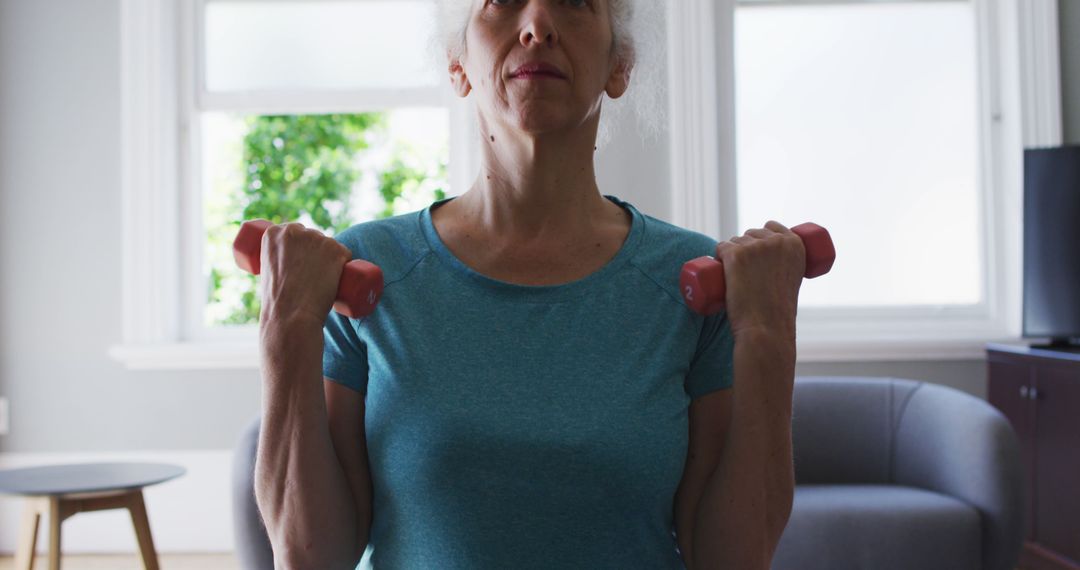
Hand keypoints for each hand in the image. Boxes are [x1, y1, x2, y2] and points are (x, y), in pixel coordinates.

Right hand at [258, 223, 352, 326]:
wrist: (290, 316)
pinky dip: (345, 264)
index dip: (301, 246)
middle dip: (316, 251)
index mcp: (273, 233)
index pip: (294, 232)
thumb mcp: (267, 275)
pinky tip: (339, 276)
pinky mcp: (336, 250)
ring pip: (329, 246)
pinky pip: (345, 254)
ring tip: (322, 281)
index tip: (301, 260)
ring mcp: (317, 239)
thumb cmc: (277, 303)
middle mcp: (295, 230)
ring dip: (330, 259)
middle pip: (313, 236)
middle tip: (313, 274)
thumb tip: (288, 268)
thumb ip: (275, 264)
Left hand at [714, 221, 805, 339]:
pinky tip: (721, 267)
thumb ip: (787, 270)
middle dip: (745, 247)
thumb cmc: (778, 313)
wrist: (766, 328)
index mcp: (796, 244)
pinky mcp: (736, 255)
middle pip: (751, 233)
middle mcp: (777, 241)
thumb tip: (773, 271)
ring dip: (731, 254)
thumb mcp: (791, 283)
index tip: (756, 252)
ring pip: (735, 241)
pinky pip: (721, 247)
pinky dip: (718, 255)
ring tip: (736, 277)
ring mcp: (755, 247)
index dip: (761, 236)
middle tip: (745, 272)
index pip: (772, 227)